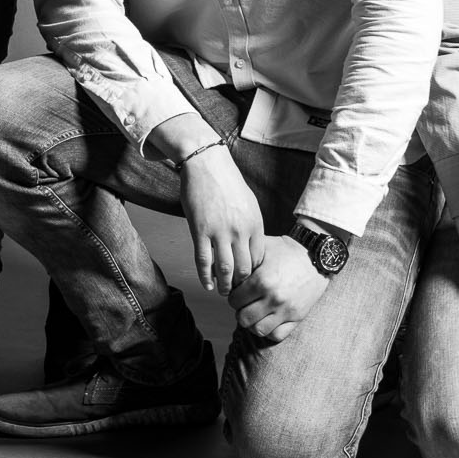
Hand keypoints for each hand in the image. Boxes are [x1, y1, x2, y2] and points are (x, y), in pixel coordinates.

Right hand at [178, 149, 265, 296]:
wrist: (207, 164)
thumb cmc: (228, 182)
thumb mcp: (249, 203)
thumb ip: (252, 226)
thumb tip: (253, 248)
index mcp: (254, 224)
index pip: (258, 260)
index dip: (254, 274)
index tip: (249, 282)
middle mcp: (239, 230)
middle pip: (244, 269)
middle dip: (241, 285)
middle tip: (238, 294)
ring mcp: (219, 231)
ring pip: (225, 269)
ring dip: (224, 286)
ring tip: (223, 293)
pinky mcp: (199, 230)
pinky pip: (203, 260)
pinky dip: (205, 276)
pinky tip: (207, 284)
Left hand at [227, 234, 329, 342]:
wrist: (315, 257)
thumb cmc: (284, 250)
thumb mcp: (260, 248)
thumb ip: (239, 258)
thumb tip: (213, 266)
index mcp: (262, 281)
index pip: (234, 299)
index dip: (232, 295)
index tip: (237, 290)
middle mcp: (273, 298)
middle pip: (243, 318)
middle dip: (240, 310)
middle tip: (244, 302)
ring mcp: (286, 310)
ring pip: (258, 330)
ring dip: (252, 323)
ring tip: (253, 311)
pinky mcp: (297, 318)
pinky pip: (276, 335)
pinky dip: (268, 330)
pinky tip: (266, 319)